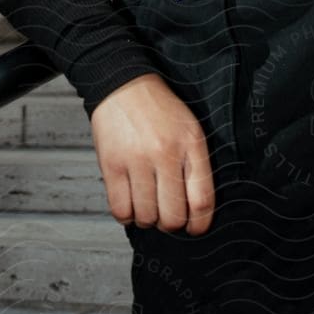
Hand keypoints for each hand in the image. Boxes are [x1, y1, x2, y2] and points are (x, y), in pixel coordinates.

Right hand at [89, 72, 216, 234]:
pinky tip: (131, 204)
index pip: (202, 199)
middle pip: (173, 216)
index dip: (199, 223)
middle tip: (167, 216)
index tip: (194, 228)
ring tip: (148, 206)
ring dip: (148, 219)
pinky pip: (120, 209)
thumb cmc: (160, 111)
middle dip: (171, 224)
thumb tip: (196, 210)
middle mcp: (165, 153)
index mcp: (191, 144)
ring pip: (147, 217)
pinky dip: (127, 215)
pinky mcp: (111, 164)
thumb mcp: (190, 130)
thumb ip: (196, 166)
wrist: (124, 85)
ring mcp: (137, 160)